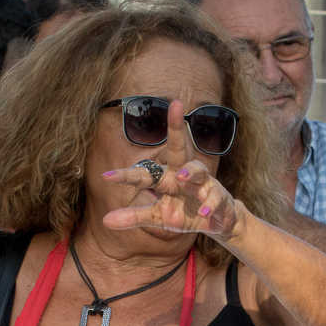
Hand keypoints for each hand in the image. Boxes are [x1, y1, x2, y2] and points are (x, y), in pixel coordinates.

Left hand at [101, 100, 241, 241]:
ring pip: (199, 170)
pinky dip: (210, 205)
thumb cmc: (184, 212)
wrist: (217, 220)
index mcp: (167, 178)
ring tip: (182, 178)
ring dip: (191, 172)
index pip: (145, 173)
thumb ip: (134, 216)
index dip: (126, 175)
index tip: (106, 177)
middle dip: (177, 127)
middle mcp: (184, 175)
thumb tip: (105, 221)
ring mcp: (204, 184)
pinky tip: (203, 213)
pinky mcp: (220, 197)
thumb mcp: (158, 216)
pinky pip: (216, 197)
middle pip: (180, 148)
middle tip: (175, 104)